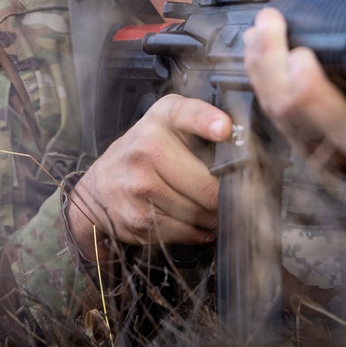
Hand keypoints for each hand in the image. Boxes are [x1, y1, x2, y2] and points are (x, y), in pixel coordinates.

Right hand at [65, 94, 231, 257]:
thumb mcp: (170, 123)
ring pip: (200, 213)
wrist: (100, 185)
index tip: (224, 129)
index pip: (188, 114)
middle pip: (209, 185)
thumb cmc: (146, 150)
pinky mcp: (139, 218)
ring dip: (215, 216)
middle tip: (235, 196)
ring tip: (212, 208)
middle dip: (228, 196)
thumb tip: (245, 144)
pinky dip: (200, 231)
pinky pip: (187, 232)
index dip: (208, 122)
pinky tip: (197, 221)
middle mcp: (148, 148)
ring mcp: (140, 185)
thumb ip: (205, 123)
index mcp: (164, 118)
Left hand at [244, 8, 345, 234]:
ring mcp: (318, 153)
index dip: (312, 91)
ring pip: (275, 113)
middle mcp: (343, 158)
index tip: (303, 54)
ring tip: (259, 27)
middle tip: (269, 23)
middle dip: (272, 66)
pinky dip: (261, 78)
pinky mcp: (305, 143)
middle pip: (290, 115)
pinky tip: (257, 50)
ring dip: (260, 67)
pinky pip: (273, 113)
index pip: (336, 124)